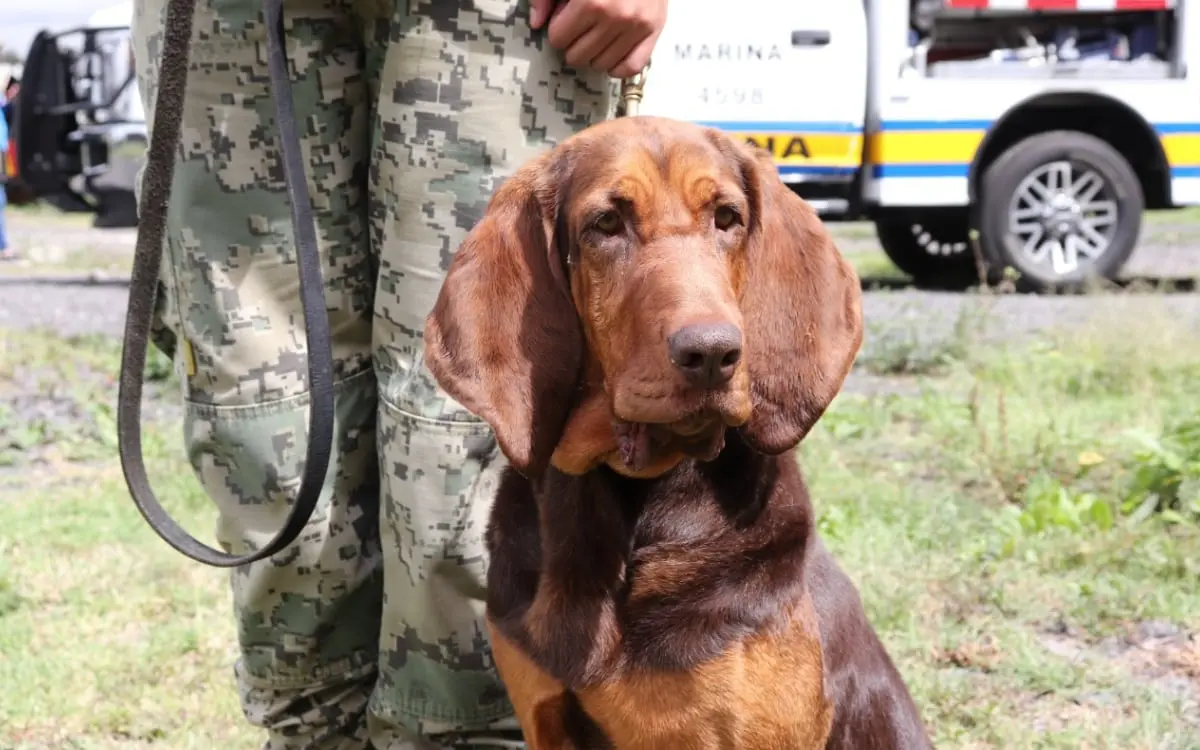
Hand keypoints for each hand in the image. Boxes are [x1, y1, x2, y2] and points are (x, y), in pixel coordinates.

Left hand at [530, 0, 667, 78]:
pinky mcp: (654, 31)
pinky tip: (612, 53)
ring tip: (598, 34)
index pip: (558, 38)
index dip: (558, 27)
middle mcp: (615, 16)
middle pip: (577, 56)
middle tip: (582, 26)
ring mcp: (636, 26)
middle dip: (574, 43)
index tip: (566, 16)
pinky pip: (630, 68)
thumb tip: (536, 22)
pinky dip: (617, 66)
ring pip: (601, 65)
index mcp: (591, 1)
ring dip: (594, 54)